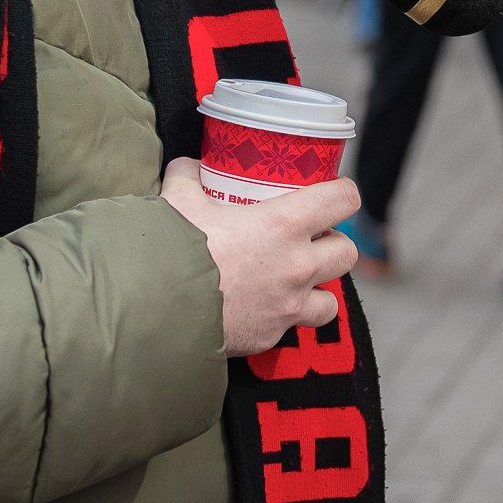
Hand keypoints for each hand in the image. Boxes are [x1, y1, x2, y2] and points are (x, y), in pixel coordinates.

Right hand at [160, 159, 360, 355]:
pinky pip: (293, 327)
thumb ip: (188, 177)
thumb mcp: (178, 200)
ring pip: (332, 300)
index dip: (343, 194)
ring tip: (297, 280)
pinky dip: (286, 318)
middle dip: (333, 244)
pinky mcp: (271, 336)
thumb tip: (188, 167)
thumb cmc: (172, 251)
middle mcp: (296, 265)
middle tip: (311, 239)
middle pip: (346, 252)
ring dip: (319, 288)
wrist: (155, 310)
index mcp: (283, 224)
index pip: (342, 200)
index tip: (336, 194)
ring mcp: (288, 305)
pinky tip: (265, 309)